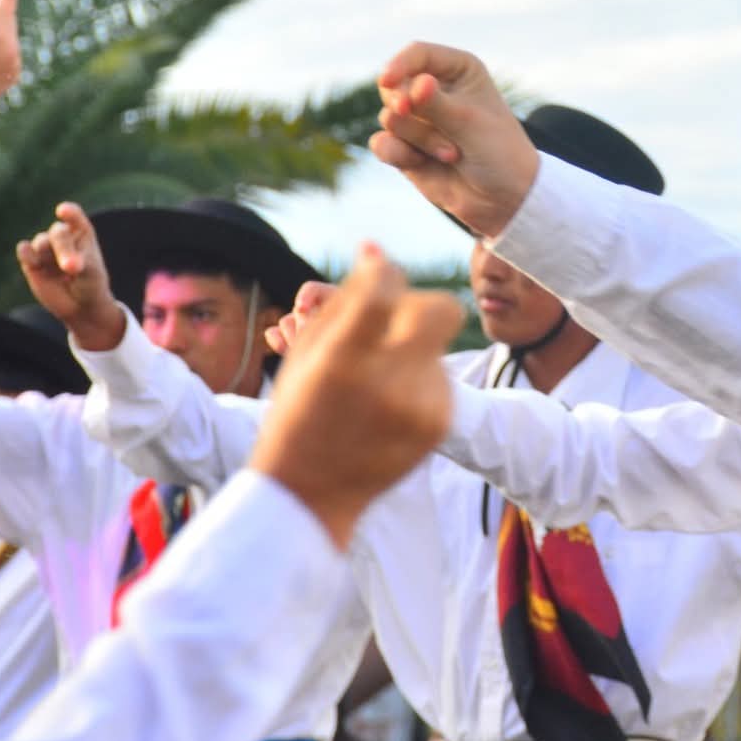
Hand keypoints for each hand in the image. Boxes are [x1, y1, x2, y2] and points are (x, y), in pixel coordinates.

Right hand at [16, 202, 122, 348]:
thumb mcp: (91, 271)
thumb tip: (61, 262)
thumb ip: (78, 261)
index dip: (69, 212)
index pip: (74, 217)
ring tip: (65, 270)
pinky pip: (24, 250)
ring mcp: (45, 248)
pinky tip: (34, 262)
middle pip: (58, 232)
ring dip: (48, 253)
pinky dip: (27, 253)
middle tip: (72, 266)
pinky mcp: (31, 261)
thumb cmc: (91, 283)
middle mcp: (62, 237)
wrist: (80, 306)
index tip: (63, 211)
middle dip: (63, 247)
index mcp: (81, 233)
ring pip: (41, 241)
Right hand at [248, 244, 462, 546]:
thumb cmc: (299, 410)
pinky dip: (418, 378)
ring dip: (412, 347)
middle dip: (421, 304)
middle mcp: (389, 382)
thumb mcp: (306, 351)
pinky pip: (440, 374)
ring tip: (375, 379)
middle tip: (394, 318)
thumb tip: (376, 247)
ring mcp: (420, 406)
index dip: (382, 274)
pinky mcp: (439, 423)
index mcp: (343, 358)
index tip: (374, 281)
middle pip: (442, 308)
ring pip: (439, 342)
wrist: (309, 493)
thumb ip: (345, 298)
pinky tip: (387, 403)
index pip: (386, 286)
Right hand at [368, 43, 538, 236]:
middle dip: (406, 107)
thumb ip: (435, 103)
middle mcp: (434, 89)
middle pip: (394, 84)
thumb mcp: (469, 123)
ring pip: (391, 118)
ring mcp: (418, 119)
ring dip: (420, 139)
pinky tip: (419, 163)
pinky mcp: (406, 147)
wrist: (504, 199)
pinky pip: (381, 143)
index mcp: (458, 70)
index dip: (399, 65)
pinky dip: (398, 154)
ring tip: (452, 153)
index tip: (386, 80)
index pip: (418, 55)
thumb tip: (415, 85)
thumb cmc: (499, 152)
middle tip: (412, 115)